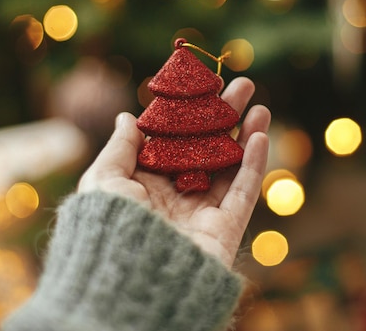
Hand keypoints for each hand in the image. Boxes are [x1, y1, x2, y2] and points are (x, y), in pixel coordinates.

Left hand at [77, 77, 270, 266]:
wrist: (128, 281)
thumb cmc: (108, 225)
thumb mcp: (104, 178)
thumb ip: (120, 147)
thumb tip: (126, 115)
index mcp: (145, 183)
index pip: (174, 140)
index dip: (190, 114)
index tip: (204, 86)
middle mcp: (175, 196)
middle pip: (207, 148)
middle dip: (225, 116)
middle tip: (243, 85)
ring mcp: (201, 213)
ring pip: (230, 167)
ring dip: (246, 135)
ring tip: (261, 105)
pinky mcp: (224, 229)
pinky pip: (243, 193)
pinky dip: (254, 165)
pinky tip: (261, 135)